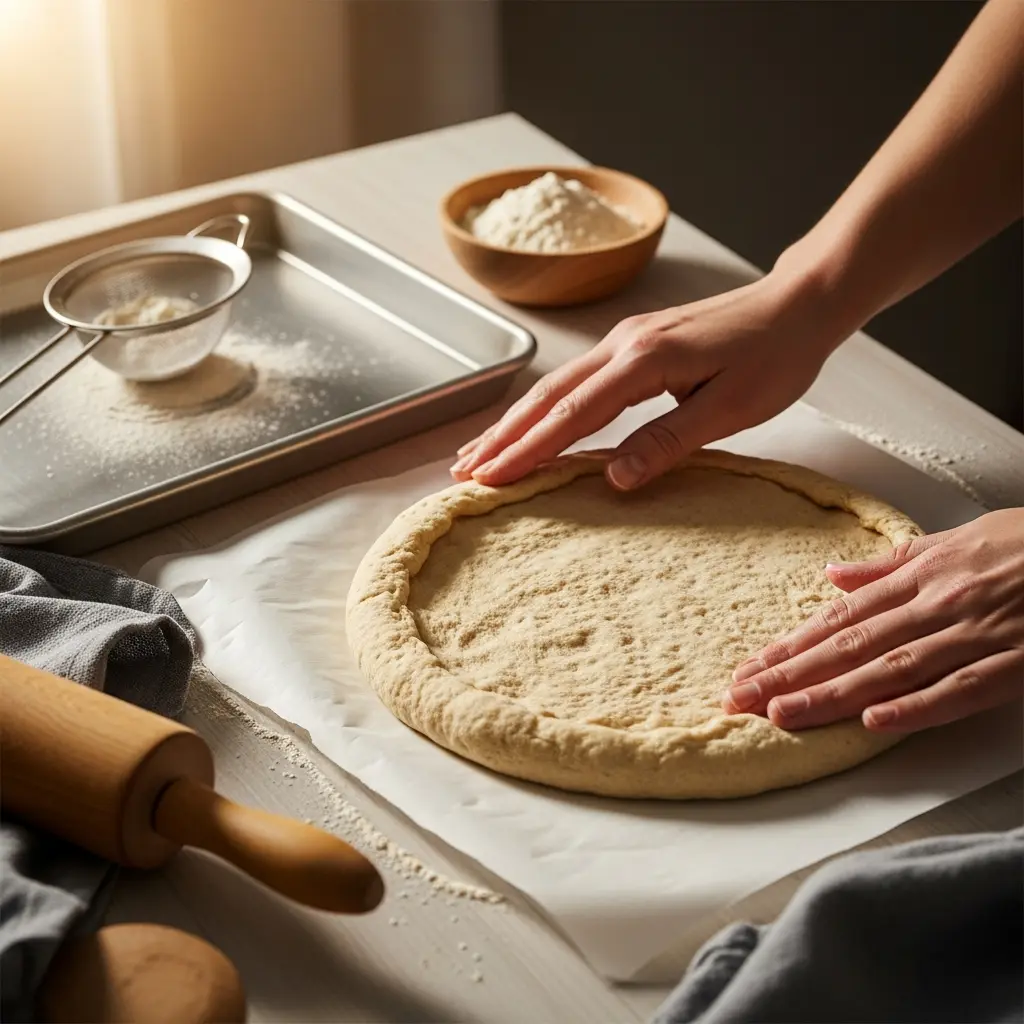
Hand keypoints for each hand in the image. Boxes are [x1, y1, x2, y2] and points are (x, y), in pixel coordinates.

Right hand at [450, 271, 844, 488]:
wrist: (799, 302)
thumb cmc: (775, 356)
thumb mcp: (731, 408)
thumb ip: (669, 441)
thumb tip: (614, 478)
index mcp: (643, 361)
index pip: (572, 416)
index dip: (528, 451)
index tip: (490, 480)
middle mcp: (622, 344)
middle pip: (547, 397)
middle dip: (503, 436)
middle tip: (463, 471)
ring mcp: (625, 339)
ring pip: (555, 386)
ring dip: (514, 420)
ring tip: (477, 451)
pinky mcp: (634, 343)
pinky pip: (575, 379)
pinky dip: (543, 405)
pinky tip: (531, 420)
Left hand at [723, 508, 1023, 733]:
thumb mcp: (955, 540)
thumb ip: (891, 564)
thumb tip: (833, 577)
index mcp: (919, 578)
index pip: (839, 619)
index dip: (790, 646)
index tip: (750, 668)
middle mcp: (935, 605)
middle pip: (850, 646)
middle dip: (790, 675)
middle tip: (740, 698)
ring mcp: (974, 634)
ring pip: (891, 669)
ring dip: (833, 694)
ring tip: (782, 715)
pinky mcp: (1016, 663)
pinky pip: (961, 689)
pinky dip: (917, 706)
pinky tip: (875, 723)